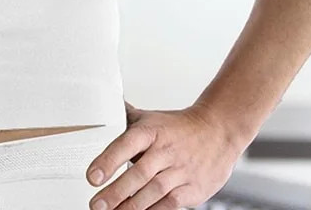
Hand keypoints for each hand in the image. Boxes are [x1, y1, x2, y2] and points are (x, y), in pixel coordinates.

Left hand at [85, 101, 240, 208]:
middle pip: (139, 173)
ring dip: (131, 206)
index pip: (127, 143)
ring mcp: (180, 170)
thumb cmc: (178, 127)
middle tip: (96, 204)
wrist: (218, 131)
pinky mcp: (192, 189)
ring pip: (153, 191)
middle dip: (116, 192)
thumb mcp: (151, 117)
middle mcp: (165, 149)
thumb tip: (102, 110)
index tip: (92, 177)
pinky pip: (169, 204)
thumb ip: (126, 118)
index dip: (109, 160)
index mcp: (152, 130)